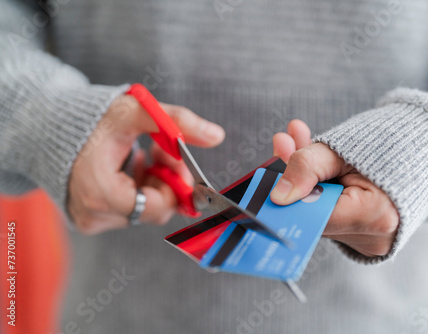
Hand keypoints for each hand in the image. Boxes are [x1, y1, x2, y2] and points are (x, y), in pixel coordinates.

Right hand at [68, 94, 224, 233]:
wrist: (48, 127)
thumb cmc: (90, 118)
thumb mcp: (135, 111)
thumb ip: (177, 121)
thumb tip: (217, 136)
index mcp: (99, 190)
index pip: (157, 207)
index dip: (175, 185)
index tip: (178, 160)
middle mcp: (93, 213)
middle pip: (154, 210)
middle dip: (166, 180)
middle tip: (161, 151)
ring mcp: (90, 219)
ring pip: (144, 210)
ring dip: (153, 183)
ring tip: (142, 156)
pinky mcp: (90, 219)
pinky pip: (129, 210)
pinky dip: (137, 190)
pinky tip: (129, 168)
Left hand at [271, 120, 398, 256]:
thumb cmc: (393, 145)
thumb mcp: (344, 148)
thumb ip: (308, 168)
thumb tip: (278, 196)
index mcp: (376, 215)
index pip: (314, 216)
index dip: (289, 197)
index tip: (269, 178)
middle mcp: (374, 237)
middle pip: (314, 215)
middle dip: (295, 181)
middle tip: (284, 144)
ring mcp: (370, 241)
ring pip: (320, 214)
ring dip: (306, 181)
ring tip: (300, 141)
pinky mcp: (365, 237)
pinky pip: (332, 215)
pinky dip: (321, 190)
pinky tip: (318, 163)